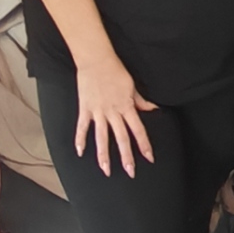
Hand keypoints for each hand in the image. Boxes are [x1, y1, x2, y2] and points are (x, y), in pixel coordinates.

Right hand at [75, 55, 156, 176]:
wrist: (96, 59)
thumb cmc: (116, 71)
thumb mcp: (132, 86)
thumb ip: (141, 101)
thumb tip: (154, 110)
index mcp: (127, 107)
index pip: (138, 130)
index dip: (144, 145)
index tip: (149, 158)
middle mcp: (113, 112)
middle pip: (121, 138)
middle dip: (126, 157)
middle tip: (130, 172)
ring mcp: (98, 111)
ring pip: (102, 137)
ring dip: (104, 155)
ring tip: (106, 170)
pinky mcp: (85, 108)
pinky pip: (82, 126)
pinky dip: (80, 139)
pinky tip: (79, 152)